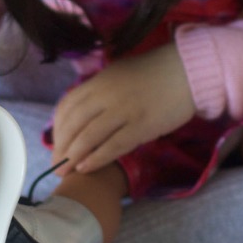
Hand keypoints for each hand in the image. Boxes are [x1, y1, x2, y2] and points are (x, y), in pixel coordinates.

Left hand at [52, 44, 195, 172]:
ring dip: (73, 156)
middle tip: (55, 164)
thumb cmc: (154, 72)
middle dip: (61, 146)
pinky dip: (96, 158)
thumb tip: (82, 112)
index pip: (68, 106)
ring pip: (89, 136)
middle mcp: (107, 95)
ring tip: (65, 171)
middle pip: (74, 123)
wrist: (187, 71)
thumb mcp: (119, 74)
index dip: (57, 128)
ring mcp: (124, 111)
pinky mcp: (141, 126)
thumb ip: (100, 91)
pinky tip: (86, 168)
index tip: (56, 143)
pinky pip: (113, 146)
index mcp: (100, 81)